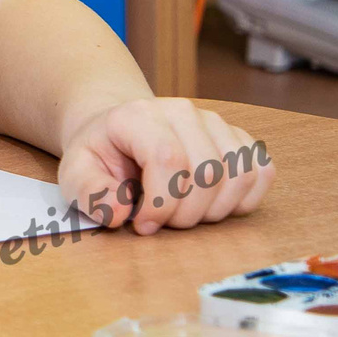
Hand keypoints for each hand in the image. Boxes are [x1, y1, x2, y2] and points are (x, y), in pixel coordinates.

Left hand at [57, 98, 271, 234]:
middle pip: (208, 173)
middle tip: (162, 222)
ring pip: (239, 175)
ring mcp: (214, 122)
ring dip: (215, 210)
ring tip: (184, 214)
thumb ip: (90, 193)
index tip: (143, 224)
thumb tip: (120, 212)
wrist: (118, 131)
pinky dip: (243, 200)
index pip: (168, 158)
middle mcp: (182, 111)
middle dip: (186, 214)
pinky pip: (262, 172)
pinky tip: (213, 206)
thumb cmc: (101, 156)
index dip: (162, 203)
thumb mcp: (75, 174)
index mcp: (138, 116)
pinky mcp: (237, 137)